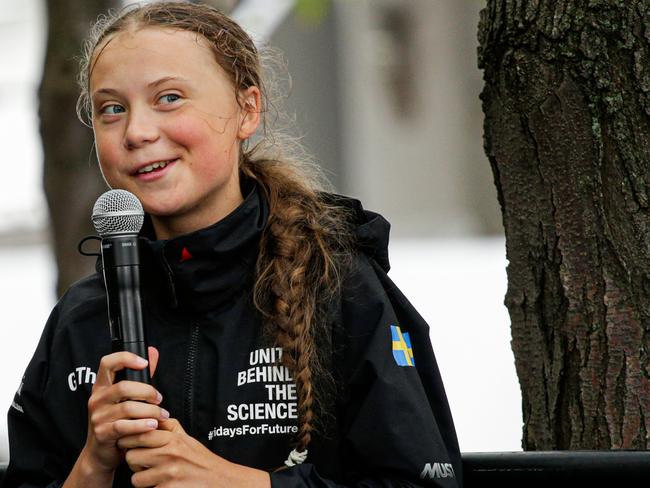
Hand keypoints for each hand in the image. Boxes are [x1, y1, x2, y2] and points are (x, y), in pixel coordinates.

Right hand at [79, 347, 165, 475]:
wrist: (101, 453)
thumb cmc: (117, 421)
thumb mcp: (126, 398)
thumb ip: (140, 376)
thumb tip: (153, 352)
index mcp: (102, 386)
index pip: (107, 363)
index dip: (126, 358)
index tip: (144, 363)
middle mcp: (97, 399)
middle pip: (123, 387)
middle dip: (147, 392)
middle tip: (160, 400)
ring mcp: (97, 417)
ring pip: (128, 408)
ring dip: (150, 411)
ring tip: (161, 416)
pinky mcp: (102, 433)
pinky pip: (125, 426)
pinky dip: (142, 425)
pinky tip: (153, 426)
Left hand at [119, 418, 270, 487]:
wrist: (220, 481)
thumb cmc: (201, 460)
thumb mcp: (187, 438)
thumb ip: (169, 427)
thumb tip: (152, 416)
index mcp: (174, 439)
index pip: (140, 434)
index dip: (129, 440)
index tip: (130, 445)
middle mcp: (170, 455)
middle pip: (131, 456)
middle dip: (134, 462)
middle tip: (143, 464)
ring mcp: (169, 474)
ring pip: (136, 478)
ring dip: (142, 480)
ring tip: (154, 477)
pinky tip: (162, 485)